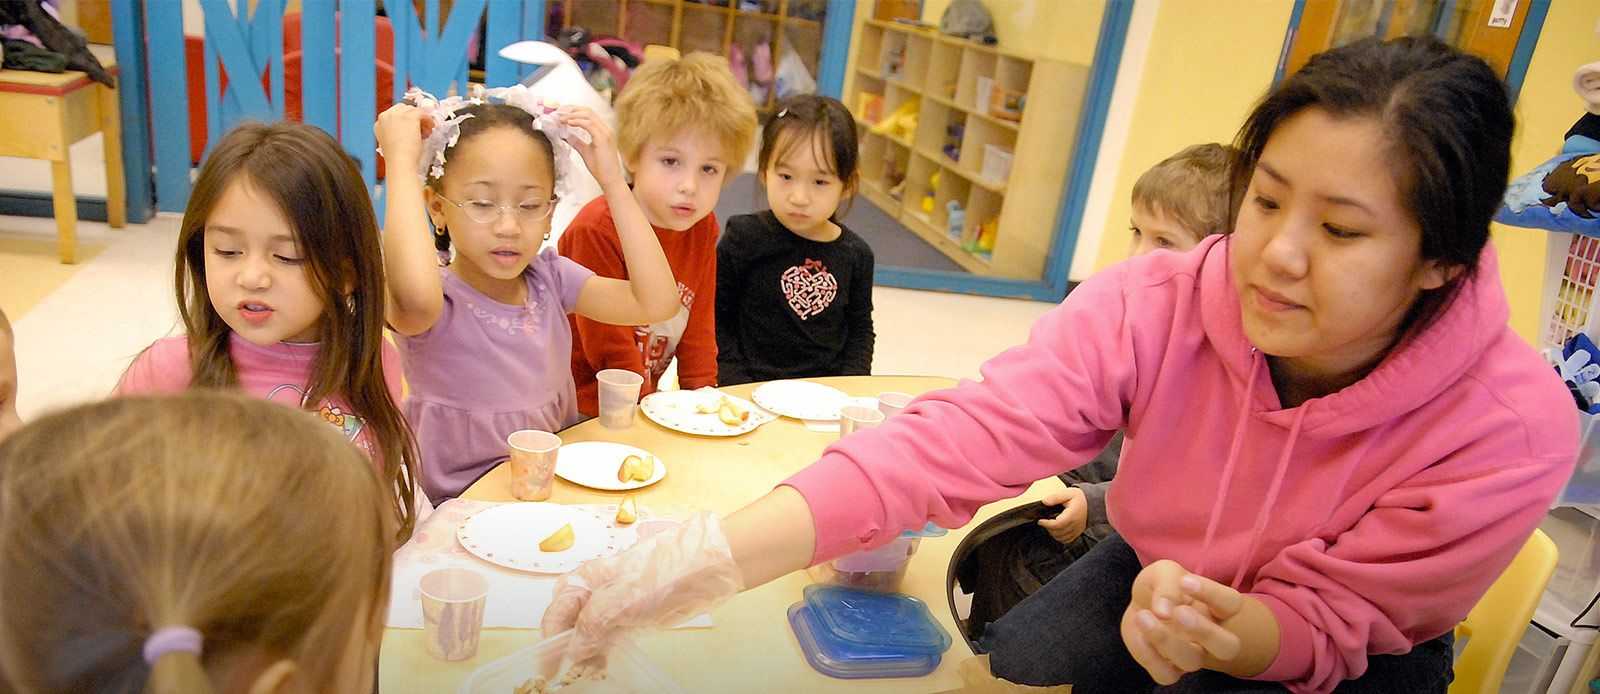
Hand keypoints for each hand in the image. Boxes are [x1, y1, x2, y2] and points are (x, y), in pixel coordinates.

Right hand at [374, 102, 432, 170]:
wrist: (400, 162)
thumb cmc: (398, 159)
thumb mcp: (392, 143)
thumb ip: (396, 132)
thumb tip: (411, 129)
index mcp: (379, 123)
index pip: (394, 114)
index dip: (405, 121)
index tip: (412, 129)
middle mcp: (386, 116)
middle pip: (404, 109)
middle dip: (413, 119)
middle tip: (421, 130)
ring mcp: (397, 114)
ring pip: (413, 111)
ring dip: (421, 120)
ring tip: (426, 132)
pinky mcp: (410, 116)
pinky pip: (422, 113)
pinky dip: (428, 120)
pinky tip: (430, 129)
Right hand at [539, 512, 743, 668]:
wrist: (704, 567)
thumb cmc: (662, 574)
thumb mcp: (619, 600)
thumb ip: (591, 624)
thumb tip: (572, 648)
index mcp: (586, 578)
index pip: (556, 612)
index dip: (550, 640)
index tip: (549, 668)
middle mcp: (595, 589)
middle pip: (568, 621)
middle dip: (565, 647)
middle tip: (569, 672)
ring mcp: (614, 601)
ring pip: (587, 630)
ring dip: (583, 651)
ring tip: (587, 672)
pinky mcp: (631, 612)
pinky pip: (607, 633)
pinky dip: (601, 649)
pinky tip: (601, 663)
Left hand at [556, 106, 624, 187]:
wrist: (610, 180)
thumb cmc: (601, 168)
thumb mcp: (585, 151)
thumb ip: (576, 141)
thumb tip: (565, 135)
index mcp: (602, 131)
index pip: (588, 113)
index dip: (573, 110)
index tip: (560, 113)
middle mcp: (605, 129)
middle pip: (587, 110)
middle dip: (571, 109)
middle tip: (557, 112)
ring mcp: (605, 133)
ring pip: (588, 115)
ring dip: (571, 114)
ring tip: (560, 118)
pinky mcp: (603, 139)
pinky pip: (588, 124)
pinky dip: (576, 121)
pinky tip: (567, 123)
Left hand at [1037, 485, 1087, 544]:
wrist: (1092, 504)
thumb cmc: (1080, 498)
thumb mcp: (1068, 493)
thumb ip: (1055, 497)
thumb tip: (1044, 501)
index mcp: (1072, 515)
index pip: (1057, 524)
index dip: (1046, 524)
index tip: (1040, 520)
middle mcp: (1075, 525)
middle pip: (1058, 532)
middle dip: (1048, 528)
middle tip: (1044, 521)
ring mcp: (1076, 530)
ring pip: (1061, 538)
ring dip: (1053, 533)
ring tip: (1050, 525)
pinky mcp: (1077, 533)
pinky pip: (1066, 540)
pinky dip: (1059, 537)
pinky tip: (1056, 530)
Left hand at [1123, 560, 1243, 683]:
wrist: (1142, 605)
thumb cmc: (1163, 587)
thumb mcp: (1164, 573)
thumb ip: (1168, 586)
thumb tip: (1163, 611)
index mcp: (1220, 608)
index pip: (1229, 602)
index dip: (1210, 593)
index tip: (1185, 581)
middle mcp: (1212, 636)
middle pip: (1227, 646)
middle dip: (1204, 631)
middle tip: (1180, 612)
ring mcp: (1193, 656)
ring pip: (1191, 661)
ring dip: (1166, 640)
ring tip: (1143, 616)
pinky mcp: (1169, 669)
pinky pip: (1165, 674)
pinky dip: (1149, 656)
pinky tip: (1139, 634)